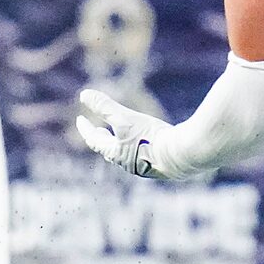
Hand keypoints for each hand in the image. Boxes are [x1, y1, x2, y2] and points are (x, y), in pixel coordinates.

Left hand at [75, 87, 195, 180]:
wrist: (183, 155)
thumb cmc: (150, 137)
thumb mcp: (125, 118)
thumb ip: (104, 107)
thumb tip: (83, 95)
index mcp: (116, 154)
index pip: (94, 141)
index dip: (86, 129)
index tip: (80, 119)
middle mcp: (128, 164)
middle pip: (109, 151)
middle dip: (102, 140)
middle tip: (98, 131)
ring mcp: (146, 168)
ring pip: (127, 156)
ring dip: (121, 145)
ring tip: (122, 138)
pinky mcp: (163, 168)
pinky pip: (146, 157)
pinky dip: (140, 148)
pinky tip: (149, 145)